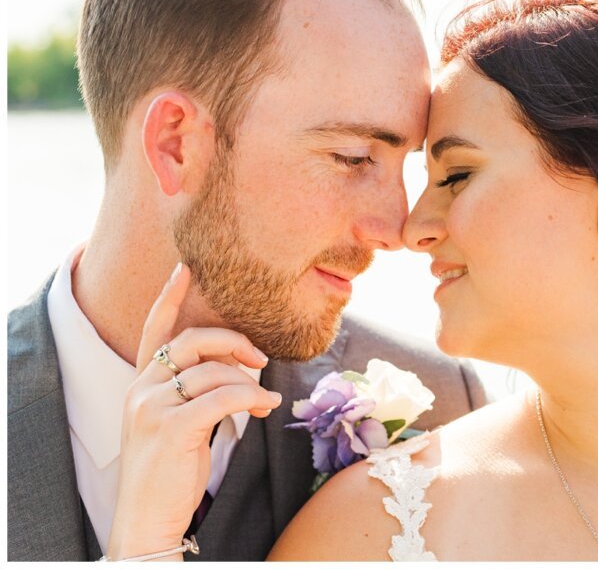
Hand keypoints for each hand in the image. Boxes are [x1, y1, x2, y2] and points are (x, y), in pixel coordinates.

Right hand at [106, 263, 282, 560]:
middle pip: (194, 341)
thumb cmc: (169, 472)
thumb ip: (198, 392)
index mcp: (141, 384)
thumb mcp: (179, 423)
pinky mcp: (170, 428)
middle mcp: (142, 389)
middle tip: (261, 357)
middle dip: (234, 341)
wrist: (146, 519)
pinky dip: (252, 399)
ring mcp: (152, 407)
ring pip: (215, 371)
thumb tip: (245, 368)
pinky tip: (266, 408)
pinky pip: (223, 397)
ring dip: (250, 382)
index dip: (171, 297)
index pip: (154, 329)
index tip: (187, 267)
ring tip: (265, 399)